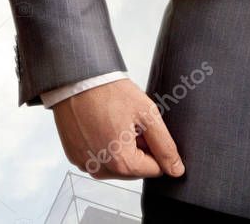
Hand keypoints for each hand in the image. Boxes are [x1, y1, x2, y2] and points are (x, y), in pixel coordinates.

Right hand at [52, 78, 184, 178]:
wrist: (75, 79)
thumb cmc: (107, 91)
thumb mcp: (147, 114)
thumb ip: (165, 146)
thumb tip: (175, 169)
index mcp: (121, 162)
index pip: (155, 169)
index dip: (153, 147)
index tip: (142, 129)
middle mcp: (99, 167)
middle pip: (134, 170)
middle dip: (136, 150)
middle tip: (126, 124)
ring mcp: (84, 162)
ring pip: (115, 166)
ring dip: (118, 150)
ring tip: (112, 123)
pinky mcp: (73, 155)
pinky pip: (97, 159)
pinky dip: (101, 147)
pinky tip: (98, 126)